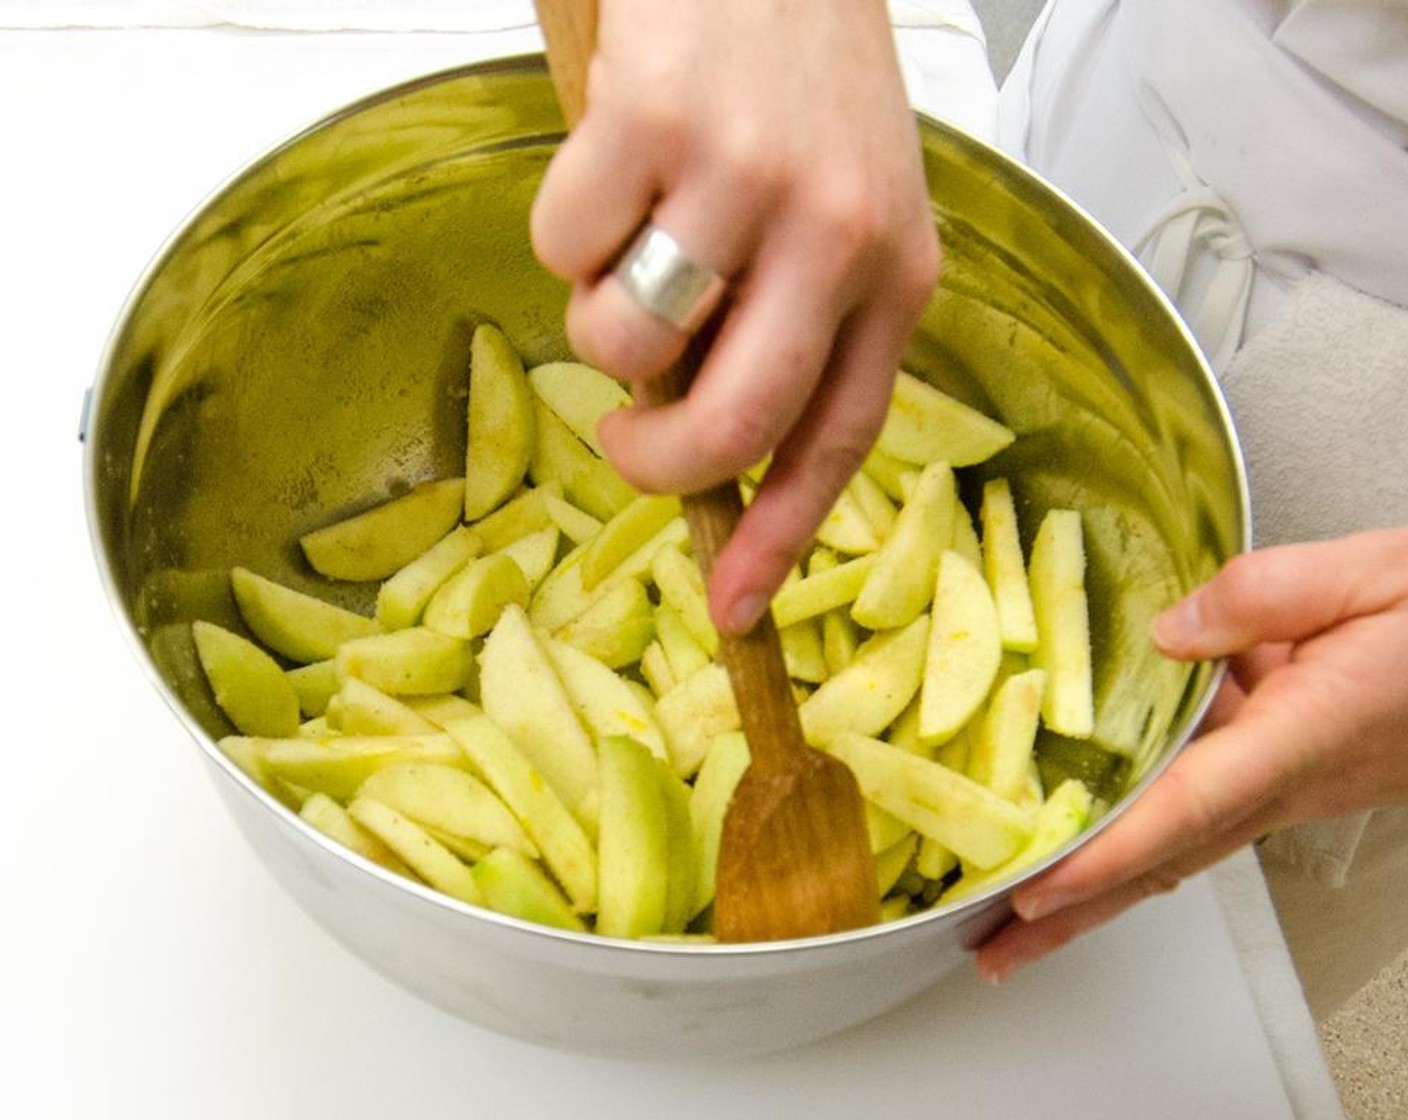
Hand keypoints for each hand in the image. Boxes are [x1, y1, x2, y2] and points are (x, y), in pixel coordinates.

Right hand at [531, 0, 939, 634]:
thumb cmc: (806, 77)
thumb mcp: (852, 207)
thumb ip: (802, 323)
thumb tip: (710, 441)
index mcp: (898, 270)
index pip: (838, 437)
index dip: (777, 536)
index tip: (733, 609)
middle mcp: (835, 233)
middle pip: (730, 422)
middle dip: (654, 461)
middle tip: (626, 438)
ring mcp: (744, 179)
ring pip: (624, 339)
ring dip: (598, 315)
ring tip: (631, 239)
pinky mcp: (651, 120)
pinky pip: (561, 245)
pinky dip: (563, 226)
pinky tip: (610, 162)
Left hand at [975, 527, 1407, 982]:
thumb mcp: (1374, 574)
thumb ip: (1267, 593)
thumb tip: (1168, 632)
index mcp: (1307, 733)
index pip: (1189, 806)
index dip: (1109, 854)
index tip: (1041, 887)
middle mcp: (1290, 779)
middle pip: (1165, 858)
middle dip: (1079, 909)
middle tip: (997, 947)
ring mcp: (1287, 787)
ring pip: (1175, 849)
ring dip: (1098, 890)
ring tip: (1020, 924)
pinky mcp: (1284, 774)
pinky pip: (1194, 817)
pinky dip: (1134, 846)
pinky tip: (1090, 852)